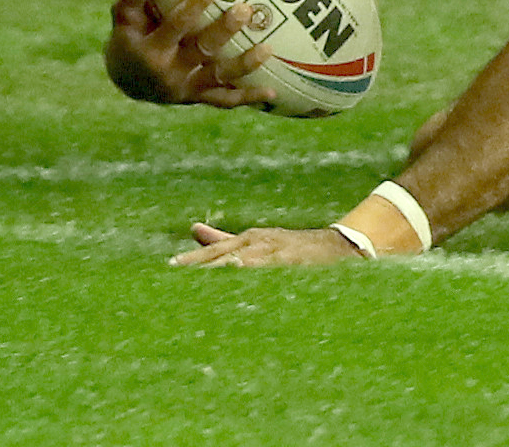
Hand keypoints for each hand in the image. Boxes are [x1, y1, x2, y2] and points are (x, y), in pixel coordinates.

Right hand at [104, 0, 278, 108]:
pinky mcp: (198, 97)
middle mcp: (170, 71)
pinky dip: (248, 98)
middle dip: (224, 30)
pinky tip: (272, 93)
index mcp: (152, 48)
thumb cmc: (129, 37)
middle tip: (245, 10)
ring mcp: (186, 87)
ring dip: (244, 64)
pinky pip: (224, 100)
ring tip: (267, 48)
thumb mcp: (122, 17)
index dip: (195, 4)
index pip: (176, 24)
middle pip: (203, 49)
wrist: (127, 81)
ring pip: (219, 77)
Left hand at [170, 222, 365, 268]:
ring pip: (239, 264)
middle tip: (174, 275)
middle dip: (198, 265)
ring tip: (196, 278)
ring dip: (218, 270)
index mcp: (248, 239)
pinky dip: (249, 271)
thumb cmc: (291, 248)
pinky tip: (236, 275)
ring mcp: (273, 253)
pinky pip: (265, 271)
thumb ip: (223, 238)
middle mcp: (258, 243)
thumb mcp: (256, 241)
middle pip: (221, 256)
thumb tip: (193, 229)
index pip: (214, 251)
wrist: (340, 247)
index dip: (192, 260)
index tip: (168, 268)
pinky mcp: (288, 263)